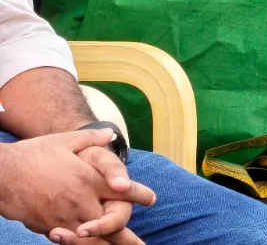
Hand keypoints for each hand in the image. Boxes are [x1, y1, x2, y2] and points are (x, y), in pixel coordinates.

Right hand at [0, 129, 145, 238]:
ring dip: (106, 244)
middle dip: (128, 236)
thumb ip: (91, 138)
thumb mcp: (65, 141)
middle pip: (111, 222)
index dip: (140, 195)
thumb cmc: (34, 154)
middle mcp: (81, 201)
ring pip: (91, 237)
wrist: (1, 174)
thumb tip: (110, 133)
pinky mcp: (48, 227)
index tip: (152, 199)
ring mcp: (64, 217)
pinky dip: (81, 243)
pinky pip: (70, 239)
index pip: (123, 191)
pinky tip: (89, 244)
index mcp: (89, 179)